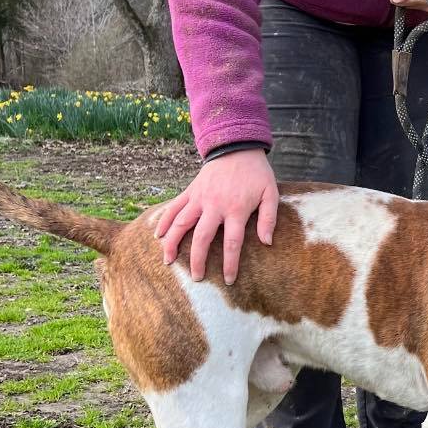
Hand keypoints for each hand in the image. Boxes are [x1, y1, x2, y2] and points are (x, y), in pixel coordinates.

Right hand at [153, 150, 278, 284]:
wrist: (236, 146)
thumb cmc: (256, 173)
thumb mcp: (271, 193)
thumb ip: (269, 218)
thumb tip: (267, 242)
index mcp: (236, 209)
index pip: (232, 243)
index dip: (230, 264)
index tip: (228, 280)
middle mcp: (214, 206)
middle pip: (202, 238)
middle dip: (197, 260)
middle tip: (196, 278)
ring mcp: (199, 198)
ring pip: (181, 223)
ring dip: (172, 243)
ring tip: (167, 261)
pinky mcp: (190, 191)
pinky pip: (174, 207)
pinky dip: (164, 221)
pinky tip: (157, 235)